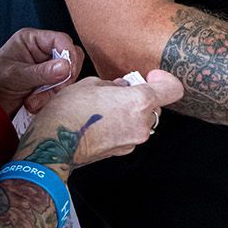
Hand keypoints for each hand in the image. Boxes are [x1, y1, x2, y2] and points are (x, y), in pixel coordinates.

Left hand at [0, 28, 85, 116]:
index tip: (68, 72)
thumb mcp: (15, 76)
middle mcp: (41, 51)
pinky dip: (50, 99)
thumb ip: (41, 72)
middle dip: (63, 77)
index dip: (68, 54)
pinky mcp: (48, 84)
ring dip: (53, 92)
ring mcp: (46, 68)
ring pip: (67, 77)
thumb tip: (66, 67)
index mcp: (31, 40)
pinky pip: (61, 90)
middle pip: (70, 58)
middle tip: (53, 90)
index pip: (61, 40)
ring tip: (33, 102)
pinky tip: (35, 104)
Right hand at [28, 71, 183, 166]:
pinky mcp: (123, 151)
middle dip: (140, 96)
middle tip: (118, 91)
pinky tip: (102, 121)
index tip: (151, 76)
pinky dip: (122, 125)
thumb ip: (115, 84)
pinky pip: (130, 132)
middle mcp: (142, 123)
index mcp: (139, 102)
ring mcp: (133, 140)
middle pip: (155, 105)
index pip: (173, 89)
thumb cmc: (69, 111)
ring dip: (130, 112)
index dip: (165, 79)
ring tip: (106, 107)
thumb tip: (121, 87)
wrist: (54, 143)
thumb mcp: (91, 84)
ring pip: (142, 120)